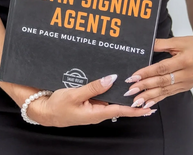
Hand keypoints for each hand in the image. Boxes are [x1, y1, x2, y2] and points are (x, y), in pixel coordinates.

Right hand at [27, 75, 156, 126]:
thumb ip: (93, 87)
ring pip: (113, 100)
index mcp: (96, 113)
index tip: (149, 107)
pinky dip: (112, 90)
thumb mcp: (74, 95)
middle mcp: (98, 111)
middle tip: (148, 92)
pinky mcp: (89, 102)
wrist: (44, 111)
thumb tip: (111, 79)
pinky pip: (104, 96)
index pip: (121, 111)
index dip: (135, 108)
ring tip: (137, 86)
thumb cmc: (57, 106)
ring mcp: (94, 107)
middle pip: (120, 105)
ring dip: (124, 94)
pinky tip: (116, 83)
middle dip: (133, 99)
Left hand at [123, 34, 192, 108]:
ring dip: (149, 96)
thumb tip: (145, 46)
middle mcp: (186, 74)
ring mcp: (186, 83)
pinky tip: (148, 104)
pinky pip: (170, 94)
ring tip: (136, 101)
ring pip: (165, 91)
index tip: (133, 77)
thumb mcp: (178, 41)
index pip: (161, 68)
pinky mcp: (186, 87)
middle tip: (130, 91)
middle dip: (144, 87)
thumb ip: (161, 43)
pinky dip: (158, 99)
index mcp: (184, 61)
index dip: (146, 73)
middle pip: (162, 82)